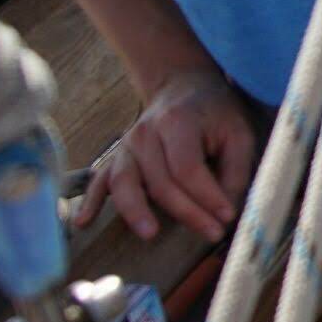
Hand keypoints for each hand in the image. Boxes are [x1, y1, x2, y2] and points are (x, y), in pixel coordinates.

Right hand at [75, 66, 255, 242]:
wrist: (182, 87)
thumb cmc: (214, 113)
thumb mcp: (238, 132)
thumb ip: (234, 169)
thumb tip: (227, 209)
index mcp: (177, 122)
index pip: (188, 168)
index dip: (207, 196)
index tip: (227, 217)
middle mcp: (145, 133)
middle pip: (160, 181)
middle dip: (187, 212)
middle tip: (212, 234)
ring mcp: (126, 145)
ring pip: (125, 183)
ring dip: (136, 210)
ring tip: (150, 233)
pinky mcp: (116, 157)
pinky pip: (99, 181)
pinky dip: (90, 201)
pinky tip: (83, 222)